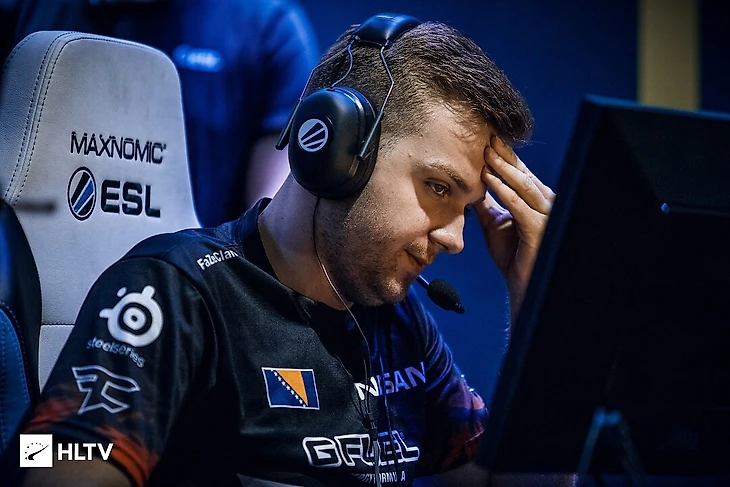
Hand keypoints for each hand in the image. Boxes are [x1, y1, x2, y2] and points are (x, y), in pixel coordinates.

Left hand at [474, 135, 554, 319]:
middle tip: (488, 138)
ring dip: (504, 169)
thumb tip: (472, 186)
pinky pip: (520, 206)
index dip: (505, 157)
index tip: (488, 139)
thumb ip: (487, 205)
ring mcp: (544, 216)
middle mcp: (544, 205)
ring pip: (524, 186)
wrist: (521, 284)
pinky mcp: (538, 229)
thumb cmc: (513, 256)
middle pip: (524, 175)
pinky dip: (504, 191)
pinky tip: (490, 180)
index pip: (520, 174)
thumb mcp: (495, 225)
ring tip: (487, 154)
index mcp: (535, 202)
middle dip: (506, 156)